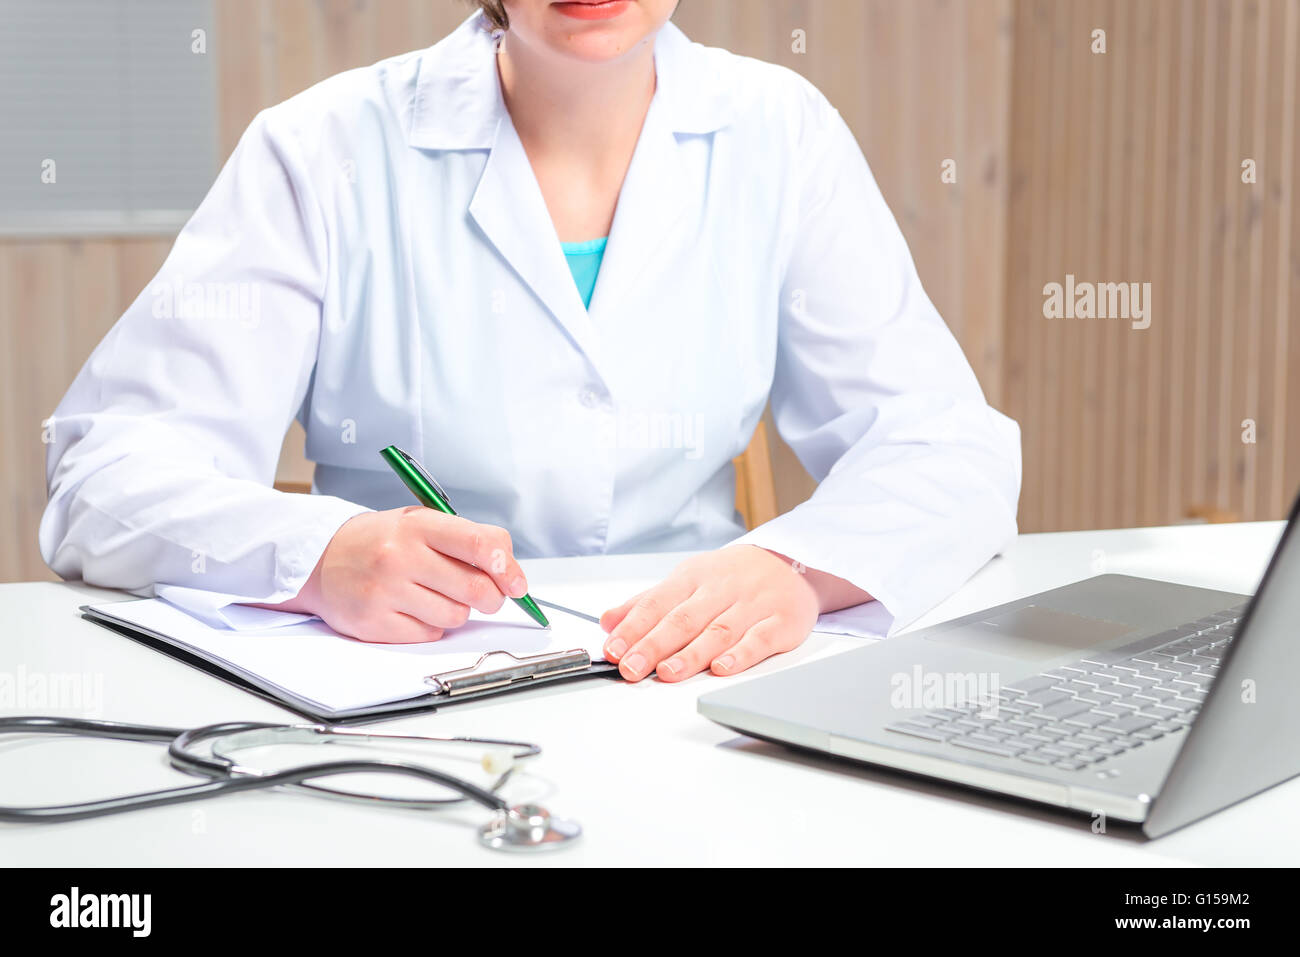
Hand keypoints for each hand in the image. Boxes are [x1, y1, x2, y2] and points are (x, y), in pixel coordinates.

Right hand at [274, 507, 528, 642]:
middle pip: (475, 589)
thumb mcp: (423, 524)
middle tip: (484, 594)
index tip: (517, 584)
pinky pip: (430, 633)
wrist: (322, 559)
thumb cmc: (383, 541)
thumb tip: (512, 574)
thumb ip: (468, 540)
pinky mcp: (375, 623)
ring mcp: (385, 591)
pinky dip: (431, 624)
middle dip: (491, 597)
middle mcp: (400, 556)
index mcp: (418, 525)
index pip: (479, 544)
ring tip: (432, 593)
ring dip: (456, 610)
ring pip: (456, 616)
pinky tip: (412, 607)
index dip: (508, 567)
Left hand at [600, 545, 858, 681]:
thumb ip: (648, 602)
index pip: (658, 603)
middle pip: (684, 619)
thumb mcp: (688, 579)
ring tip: (666, 672)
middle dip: (654, 645)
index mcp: (694, 576)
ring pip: (718, 631)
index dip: (633, 627)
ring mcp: (753, 605)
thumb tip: (608, 621)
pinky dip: (740, 655)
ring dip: (691, 654)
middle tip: (631, 667)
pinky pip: (759, 640)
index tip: (613, 649)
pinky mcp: (781, 622)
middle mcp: (722, 589)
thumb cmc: (733, 576)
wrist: (793, 562)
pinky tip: (721, 669)